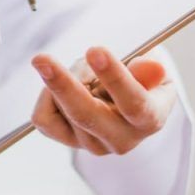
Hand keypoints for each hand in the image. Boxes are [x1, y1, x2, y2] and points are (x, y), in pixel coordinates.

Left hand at [30, 47, 176, 155]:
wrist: (130, 96)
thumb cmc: (142, 75)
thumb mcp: (152, 67)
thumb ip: (148, 69)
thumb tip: (153, 68)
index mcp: (150, 119)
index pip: (133, 103)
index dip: (114, 77)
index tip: (95, 50)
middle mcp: (123, 139)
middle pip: (87, 115)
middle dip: (63, 85)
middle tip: (41, 59)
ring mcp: (95, 144)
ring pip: (63, 111)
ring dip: (63, 79)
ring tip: (81, 66)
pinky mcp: (70, 141)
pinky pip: (44, 120)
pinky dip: (46, 97)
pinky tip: (59, 85)